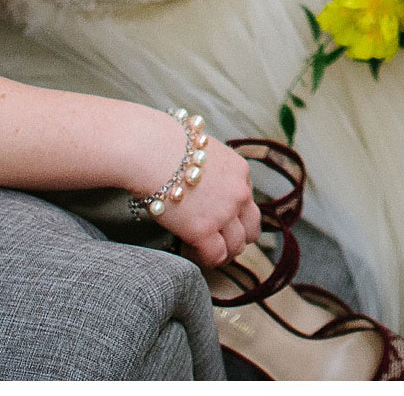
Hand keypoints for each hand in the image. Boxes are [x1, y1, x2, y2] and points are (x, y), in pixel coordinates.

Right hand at [155, 135, 260, 266]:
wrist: (152, 151)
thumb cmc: (165, 144)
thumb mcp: (202, 148)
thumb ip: (208, 166)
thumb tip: (197, 177)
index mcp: (239, 170)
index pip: (247, 200)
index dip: (233, 213)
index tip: (218, 218)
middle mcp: (239, 193)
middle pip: (251, 226)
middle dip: (238, 236)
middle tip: (219, 241)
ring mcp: (224, 213)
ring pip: (237, 245)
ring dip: (223, 251)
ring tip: (203, 251)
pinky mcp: (204, 230)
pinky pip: (215, 256)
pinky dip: (206, 259)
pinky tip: (191, 251)